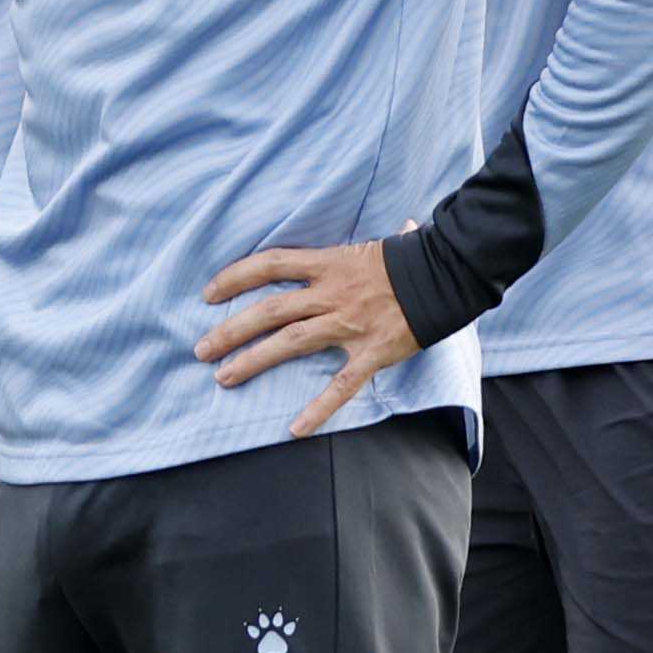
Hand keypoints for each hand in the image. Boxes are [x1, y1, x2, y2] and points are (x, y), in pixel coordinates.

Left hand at [196, 236, 419, 438]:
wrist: (451, 274)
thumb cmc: (415, 258)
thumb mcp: (378, 243)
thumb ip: (365, 245)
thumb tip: (401, 224)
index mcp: (328, 264)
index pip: (268, 265)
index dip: (234, 278)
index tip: (208, 294)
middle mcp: (331, 294)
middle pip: (268, 311)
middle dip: (229, 331)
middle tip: (201, 349)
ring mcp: (349, 324)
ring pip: (290, 343)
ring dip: (252, 361)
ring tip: (223, 377)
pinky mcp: (372, 352)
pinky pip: (341, 385)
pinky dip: (319, 409)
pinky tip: (295, 429)